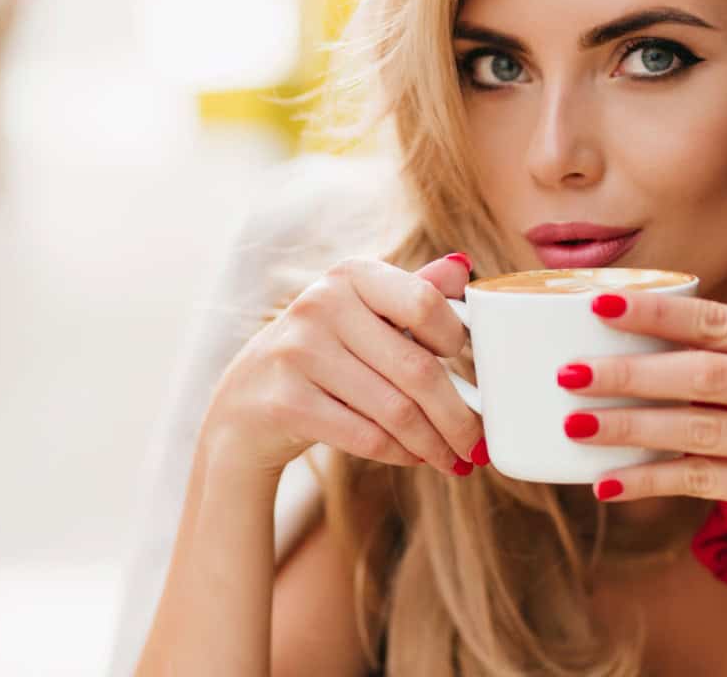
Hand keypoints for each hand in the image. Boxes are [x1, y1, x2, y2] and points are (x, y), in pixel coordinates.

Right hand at [201, 253, 482, 477]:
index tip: (477, 371)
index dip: (459, 342)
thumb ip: (413, 293)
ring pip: (395, 410)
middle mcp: (320, 305)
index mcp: (350, 275)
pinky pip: (366, 436)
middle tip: (480, 442)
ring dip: (435, 442)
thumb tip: (463, 267)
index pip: (424, 302)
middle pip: (417, 368)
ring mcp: (298, 352)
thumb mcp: (364, 316)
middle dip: (458, 414)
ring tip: (457, 459)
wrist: (246, 404)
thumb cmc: (325, 355)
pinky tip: (418, 458)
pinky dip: (402, 453)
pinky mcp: (285, 402)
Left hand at [557, 291, 726, 548]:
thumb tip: (629, 336)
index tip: (599, 307)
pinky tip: (607, 482)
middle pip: (702, 376)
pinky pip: (704, 482)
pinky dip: (651, 481)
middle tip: (569, 374)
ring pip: (697, 432)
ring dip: (629, 429)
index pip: (719, 321)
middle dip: (629, 375)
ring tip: (575, 427)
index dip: (656, 314)